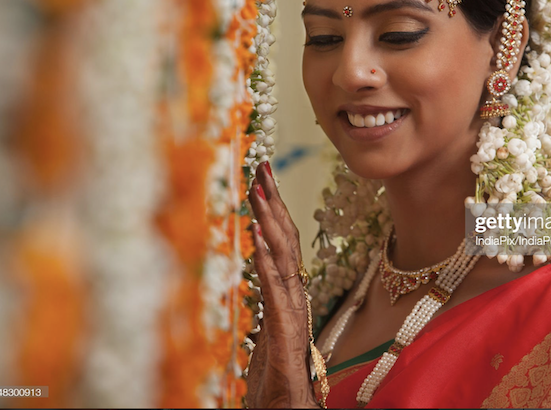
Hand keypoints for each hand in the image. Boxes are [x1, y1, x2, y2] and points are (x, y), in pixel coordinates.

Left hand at [245, 161, 319, 408]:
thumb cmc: (278, 384)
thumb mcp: (268, 339)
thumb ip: (270, 311)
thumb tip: (264, 289)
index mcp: (288, 295)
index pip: (284, 245)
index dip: (276, 211)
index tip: (264, 181)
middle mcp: (293, 296)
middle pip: (286, 240)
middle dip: (275, 202)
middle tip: (263, 167)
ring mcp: (291, 311)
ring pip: (283, 255)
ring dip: (271, 219)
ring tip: (260, 187)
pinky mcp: (285, 328)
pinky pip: (275, 285)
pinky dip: (267, 257)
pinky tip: (257, 232)